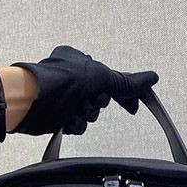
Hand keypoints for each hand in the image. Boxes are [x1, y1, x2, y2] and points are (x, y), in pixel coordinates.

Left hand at [9, 45, 157, 135]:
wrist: (32, 101)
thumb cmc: (63, 81)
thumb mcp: (100, 77)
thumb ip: (125, 82)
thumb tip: (153, 78)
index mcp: (80, 61)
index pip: (110, 79)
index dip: (124, 95)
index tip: (134, 109)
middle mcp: (72, 78)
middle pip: (100, 100)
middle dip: (97, 105)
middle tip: (90, 101)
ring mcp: (64, 98)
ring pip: (88, 115)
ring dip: (85, 115)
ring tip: (74, 110)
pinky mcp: (57, 116)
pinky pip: (76, 125)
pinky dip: (74, 125)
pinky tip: (66, 121)